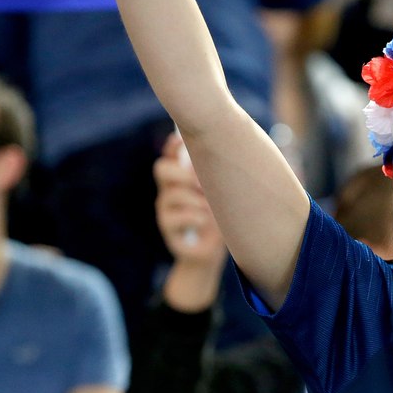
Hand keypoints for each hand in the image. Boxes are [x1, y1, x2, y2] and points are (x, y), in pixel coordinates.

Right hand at [155, 134, 225, 267]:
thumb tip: (231, 153)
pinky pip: (176, 217)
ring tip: (211, 208)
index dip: (173, 145)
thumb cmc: (224, 218)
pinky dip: (195, 217)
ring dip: (195, 199)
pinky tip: (206, 221)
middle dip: (182, 173)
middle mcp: (170, 188)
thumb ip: (222, 175)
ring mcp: (165, 208)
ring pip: (171, 194)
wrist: (211, 252)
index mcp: (183, 176)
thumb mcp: (225, 193)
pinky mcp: (167, 227)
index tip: (183, 139)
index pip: (171, 154)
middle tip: (202, 182)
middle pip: (161, 169)